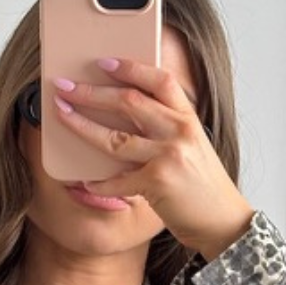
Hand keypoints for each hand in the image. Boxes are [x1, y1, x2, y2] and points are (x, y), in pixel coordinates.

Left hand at [52, 57, 254, 261]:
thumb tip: (126, 115)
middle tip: (65, 87)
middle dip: (92, 92)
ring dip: (83, 126)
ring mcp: (168, 156)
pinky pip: (117, 181)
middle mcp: (179, 132)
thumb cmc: (202, 187)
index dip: (130, 68)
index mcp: (188, 119)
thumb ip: (167, 130)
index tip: (103, 62)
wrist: (222, 222)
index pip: (159, 80)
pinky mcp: (157, 183)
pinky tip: (85, 182)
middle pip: (129, 102)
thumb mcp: (192, 148)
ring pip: (115, 138)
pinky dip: (99, 183)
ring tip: (63, 117)